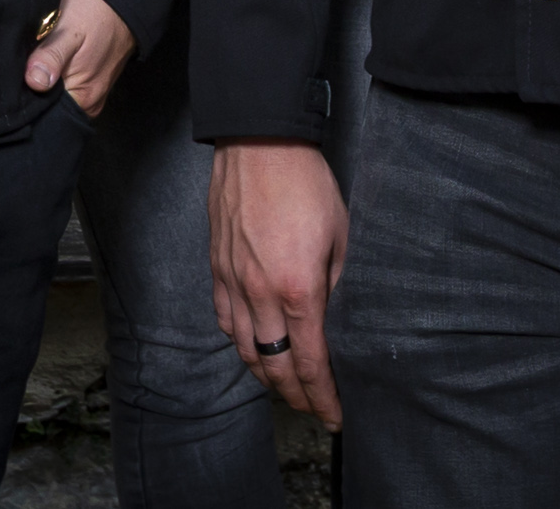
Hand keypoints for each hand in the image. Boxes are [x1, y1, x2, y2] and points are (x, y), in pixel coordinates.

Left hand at [23, 0, 135, 114]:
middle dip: (32, 91)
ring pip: (56, 97)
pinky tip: (47, 61)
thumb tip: (34, 82)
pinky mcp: (90, 84)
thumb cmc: (94, 13)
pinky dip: (53, 78)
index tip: (14, 80)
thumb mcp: (69, 31)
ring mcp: (91, 94)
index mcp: (82, 98)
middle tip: (24, 65)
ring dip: (43, 82)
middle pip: (49, 107)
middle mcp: (88, 104)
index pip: (42, 113)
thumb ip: (51, 58)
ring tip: (35, 61)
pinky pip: (65, 88)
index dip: (25, 98)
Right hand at [208, 139, 350, 427]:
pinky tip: (253, 346)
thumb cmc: (307, 183)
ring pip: (246, 349)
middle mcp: (261, 293)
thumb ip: (336, 284)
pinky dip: (241, 342)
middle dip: (295, 395)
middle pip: (275, 366)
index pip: (310, 361)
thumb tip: (333, 317)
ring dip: (266, 375)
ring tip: (284, 386)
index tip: (334, 416)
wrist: (259, 143)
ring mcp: (234, 281)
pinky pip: (226, 319)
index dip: (323, 396)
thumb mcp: (342, 236)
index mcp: (299, 289)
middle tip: (311, 408)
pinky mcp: (217, 267)